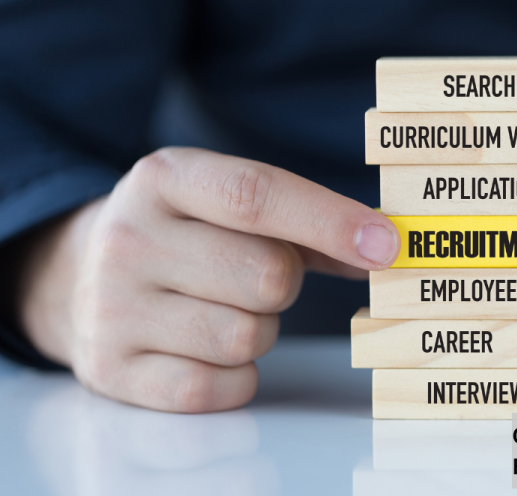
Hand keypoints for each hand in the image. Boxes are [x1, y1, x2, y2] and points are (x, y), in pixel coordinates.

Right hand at [15, 147, 398, 412]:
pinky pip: (218, 387)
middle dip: (284, 284)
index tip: (386, 246)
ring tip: (225, 309)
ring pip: (246, 337)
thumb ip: (310, 224)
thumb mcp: (230, 204)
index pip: (256, 195)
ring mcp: (112, 307)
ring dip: (259, 330)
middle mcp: (129, 237)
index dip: (331, 222)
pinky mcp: (112, 369)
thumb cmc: (187, 235)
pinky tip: (207, 348)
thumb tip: (384, 250)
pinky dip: (235, 376)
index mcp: (165, 178)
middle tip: (256, 276)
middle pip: (265, 276)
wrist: (80, 276)